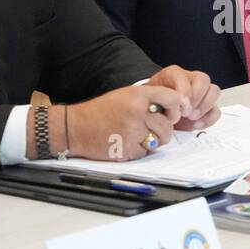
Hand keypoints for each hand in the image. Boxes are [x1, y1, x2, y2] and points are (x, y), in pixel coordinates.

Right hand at [67, 84, 182, 160]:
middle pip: (168, 125)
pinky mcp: (127, 149)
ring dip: (152, 141)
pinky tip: (126, 143)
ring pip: (159, 141)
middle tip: (150, 129)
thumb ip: (148, 100)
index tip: (171, 114)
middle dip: (163, 130)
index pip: (172, 98)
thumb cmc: (99, 112)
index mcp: (137, 95)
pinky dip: (139, 151)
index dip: (175, 109)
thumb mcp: (124, 95)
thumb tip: (173, 111)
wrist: (74, 127)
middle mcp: (137, 111)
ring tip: (137, 135)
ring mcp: (132, 131)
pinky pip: (145, 153)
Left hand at [147, 65, 221, 130]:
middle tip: (186, 112)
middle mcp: (190, 80)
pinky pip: (216, 110)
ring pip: (214, 91)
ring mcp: (201, 93)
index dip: (184, 90)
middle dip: (196, 97)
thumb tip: (171, 111)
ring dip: (205, 106)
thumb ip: (159, 102)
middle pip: (203, 79)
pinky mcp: (206, 107)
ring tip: (191, 117)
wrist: (155, 113)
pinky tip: (196, 124)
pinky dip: (208, 118)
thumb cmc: (153, 104)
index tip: (181, 104)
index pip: (183, 76)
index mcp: (173, 75)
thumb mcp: (151, 101)